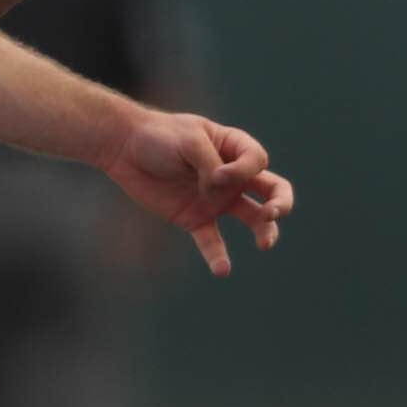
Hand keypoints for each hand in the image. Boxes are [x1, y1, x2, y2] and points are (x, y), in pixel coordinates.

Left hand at [97, 109, 293, 277]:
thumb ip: (211, 163)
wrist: (125, 149)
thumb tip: (222, 189)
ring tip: (265, 244)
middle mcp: (231, 175)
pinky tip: (222, 270)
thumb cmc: (159, 136)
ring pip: (252, 218)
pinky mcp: (196, 218)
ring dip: (264, 231)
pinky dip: (218, 255)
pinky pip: (213, 240)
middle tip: (272, 214)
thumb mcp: (188, 139)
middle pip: (272, 189)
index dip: (244, 170)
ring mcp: (216, 199)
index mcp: (234, 147)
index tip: (217, 174)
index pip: (258, 161)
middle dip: (281, 203)